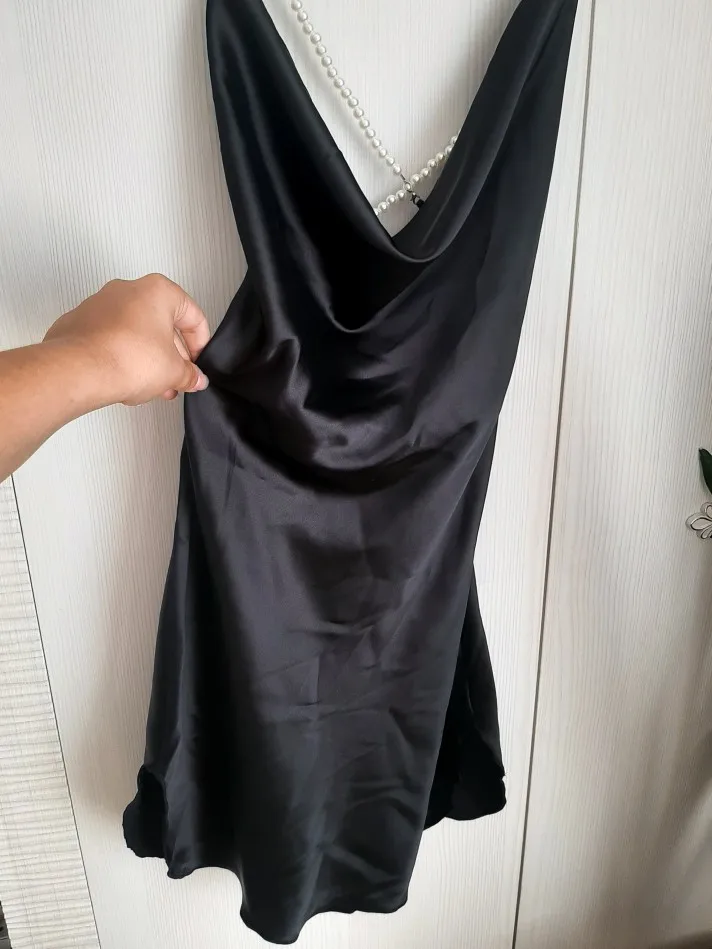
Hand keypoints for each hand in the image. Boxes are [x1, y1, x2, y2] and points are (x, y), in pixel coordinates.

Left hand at [43, 273, 210, 405]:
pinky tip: (126, 379)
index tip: (198, 363)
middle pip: (161, 323)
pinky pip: (110, 338)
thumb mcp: (173, 372)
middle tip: (177, 376)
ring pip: (134, 331)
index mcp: (158, 291)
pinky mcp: (80, 322)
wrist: (79, 370)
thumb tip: (193, 378)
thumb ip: (190, 375)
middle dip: (172, 354)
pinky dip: (121, 355)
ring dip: (147, 357)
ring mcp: (100, 304)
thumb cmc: (125, 358)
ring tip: (152, 385)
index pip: (193, 316)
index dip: (200, 344)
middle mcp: (127, 290)